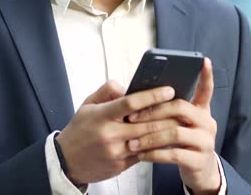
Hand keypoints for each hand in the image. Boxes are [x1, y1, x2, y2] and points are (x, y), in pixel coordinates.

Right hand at [56, 80, 180, 185]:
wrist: (66, 161)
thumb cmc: (79, 130)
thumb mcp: (87, 105)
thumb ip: (107, 91)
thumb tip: (126, 86)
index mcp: (101, 115)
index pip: (130, 103)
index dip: (152, 95)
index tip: (169, 90)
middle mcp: (109, 134)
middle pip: (146, 123)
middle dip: (168, 114)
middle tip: (183, 106)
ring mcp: (116, 151)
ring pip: (149, 140)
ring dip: (167, 132)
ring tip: (181, 122)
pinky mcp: (121, 165)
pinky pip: (144, 154)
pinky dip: (157, 146)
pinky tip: (168, 138)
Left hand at [126, 58, 220, 193]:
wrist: (200, 173)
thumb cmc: (183, 144)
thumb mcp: (181, 124)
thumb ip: (170, 110)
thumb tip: (144, 94)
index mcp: (201, 111)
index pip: (206, 90)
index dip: (206, 75)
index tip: (203, 60)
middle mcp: (207, 123)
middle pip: (180, 108)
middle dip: (153, 111)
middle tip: (130, 117)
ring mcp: (205, 142)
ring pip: (175, 133)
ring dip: (149, 136)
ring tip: (131, 142)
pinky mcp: (198, 161)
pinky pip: (174, 154)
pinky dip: (154, 154)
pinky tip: (141, 155)